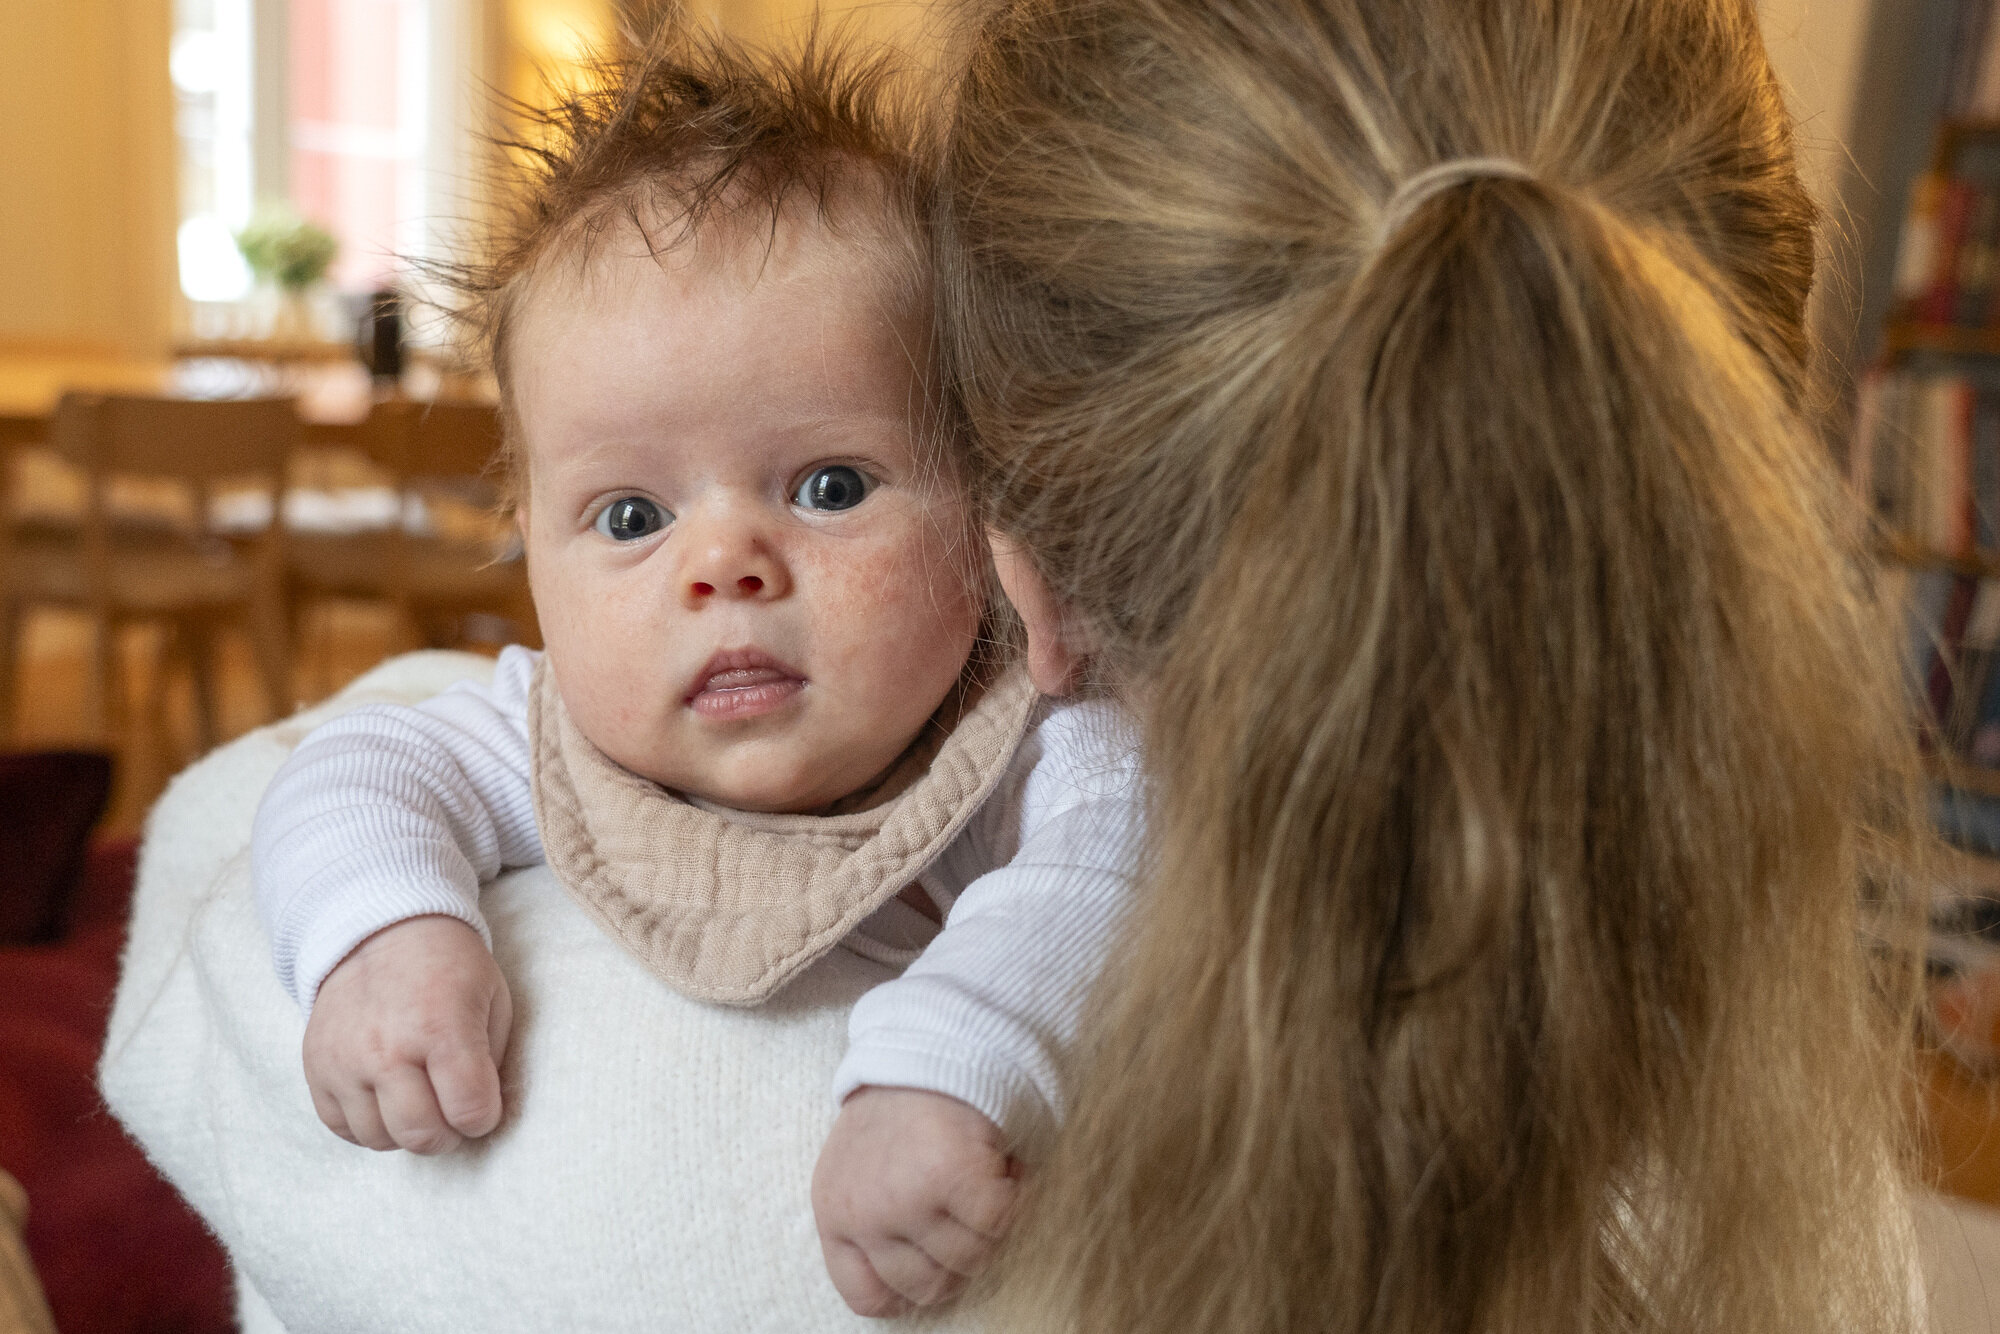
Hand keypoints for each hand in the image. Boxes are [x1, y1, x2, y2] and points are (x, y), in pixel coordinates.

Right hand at [301, 915, 511, 1154]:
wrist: (382, 932)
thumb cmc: (449, 968)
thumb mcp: (493, 999)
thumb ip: (492, 1060)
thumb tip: (481, 1114)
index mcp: (440, 1027)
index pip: (469, 1111)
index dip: (484, 1118)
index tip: (483, 1105)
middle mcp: (387, 1049)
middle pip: (421, 1135)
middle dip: (448, 1135)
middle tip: (452, 1112)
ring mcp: (345, 1061)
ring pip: (380, 1139)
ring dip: (406, 1131)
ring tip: (420, 1100)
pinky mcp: (316, 1067)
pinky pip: (341, 1128)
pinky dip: (369, 1125)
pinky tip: (386, 1100)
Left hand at [811, 1086, 1021, 1316]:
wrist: (928, 1043)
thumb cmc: (901, 1111)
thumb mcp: (862, 1171)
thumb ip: (877, 1226)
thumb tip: (923, 1289)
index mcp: (835, 1216)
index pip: (867, 1295)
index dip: (910, 1291)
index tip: (937, 1264)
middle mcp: (864, 1215)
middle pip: (929, 1286)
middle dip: (960, 1255)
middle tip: (970, 1211)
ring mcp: (906, 1199)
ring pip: (971, 1259)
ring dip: (990, 1226)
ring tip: (984, 1179)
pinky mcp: (952, 1177)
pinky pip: (999, 1223)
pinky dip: (1015, 1199)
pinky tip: (1006, 1169)